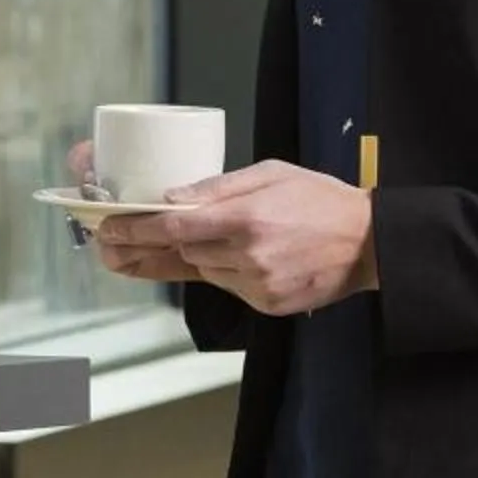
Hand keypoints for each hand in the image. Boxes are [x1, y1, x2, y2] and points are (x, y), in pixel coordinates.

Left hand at [101, 160, 374, 316]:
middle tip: (126, 242)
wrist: (368, 241)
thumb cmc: (319, 199)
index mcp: (245, 218)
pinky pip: (229, 287)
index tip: (109, 231)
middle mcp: (248, 256)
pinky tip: (248, 255)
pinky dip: (227, 272)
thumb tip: (172, 197)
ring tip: (216, 239)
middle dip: (161, 244)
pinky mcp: (267, 305)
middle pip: (184, 253)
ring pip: (205, 271)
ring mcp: (258, 285)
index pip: (174, 229)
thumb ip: (218, 186)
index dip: (135, 231)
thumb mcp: (270, 173)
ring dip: (200, 256)